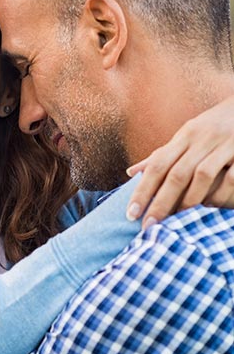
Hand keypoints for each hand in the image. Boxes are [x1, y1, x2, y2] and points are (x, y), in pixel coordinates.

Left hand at [125, 95, 233, 228]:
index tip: (131, 214)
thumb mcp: (185, 136)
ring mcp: (224, 145)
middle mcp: (201, 139)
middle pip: (176, 174)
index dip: (142, 190)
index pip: (157, 165)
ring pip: (201, 175)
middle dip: (160, 202)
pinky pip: (232, 177)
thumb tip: (131, 173)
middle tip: (148, 226)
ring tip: (176, 223)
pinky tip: (209, 208)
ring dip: (188, 200)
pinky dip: (220, 193)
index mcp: (184, 136)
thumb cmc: (212, 126)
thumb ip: (161, 156)